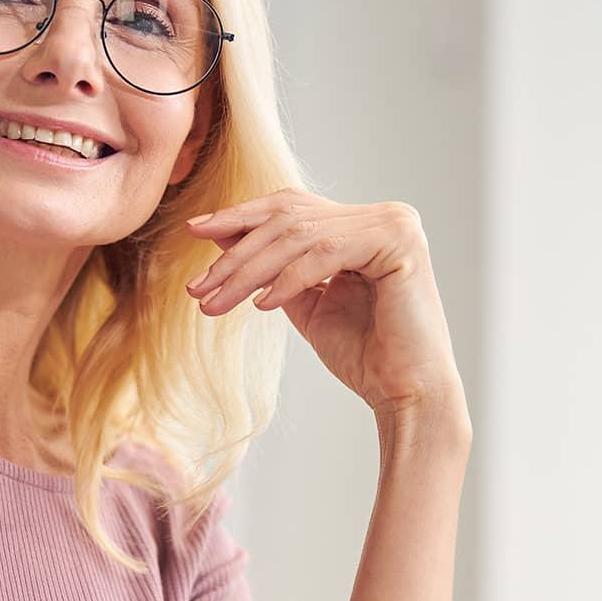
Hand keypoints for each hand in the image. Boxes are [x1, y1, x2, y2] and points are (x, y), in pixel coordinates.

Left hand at [184, 190, 463, 417]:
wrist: (406, 393)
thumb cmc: (364, 354)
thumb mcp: (306, 303)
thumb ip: (273, 268)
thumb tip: (222, 236)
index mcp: (363, 224)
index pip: (291, 207)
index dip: (240, 217)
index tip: (195, 231)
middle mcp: (384, 216)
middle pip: (290, 218)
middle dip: (237, 252)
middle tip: (198, 285)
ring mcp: (395, 225)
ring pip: (301, 235)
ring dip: (249, 271)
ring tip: (216, 303)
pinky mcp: (399, 244)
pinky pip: (324, 253)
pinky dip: (288, 279)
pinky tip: (262, 305)